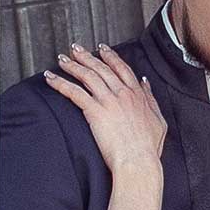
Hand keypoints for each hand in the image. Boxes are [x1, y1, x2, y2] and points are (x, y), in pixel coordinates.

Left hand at [43, 44, 164, 179]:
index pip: (122, 69)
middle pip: (101, 68)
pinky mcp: (95, 111)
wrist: (138, 161)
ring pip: (88, 76)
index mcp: (137, 95)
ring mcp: (108, 101)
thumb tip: (145, 84)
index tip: (102, 49)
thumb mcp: (158, 120)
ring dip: (73, 65)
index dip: (110, 57)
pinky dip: (60, 83)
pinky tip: (51, 78)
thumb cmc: (148, 148)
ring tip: (62, 59)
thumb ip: (151, 99)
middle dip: (87, 56)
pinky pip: (74, 92)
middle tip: (76, 48)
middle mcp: (122, 93)